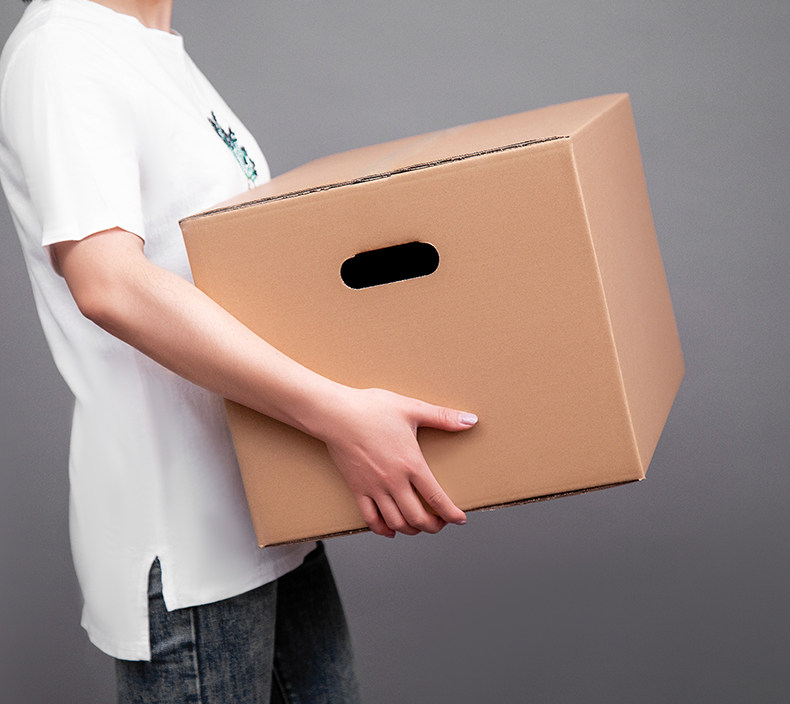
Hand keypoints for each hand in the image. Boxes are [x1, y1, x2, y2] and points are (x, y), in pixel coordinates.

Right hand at [319, 387, 477, 537]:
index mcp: (411, 464)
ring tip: (419, 526)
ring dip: (411, 529)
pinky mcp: (357, 488)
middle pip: (417, 518)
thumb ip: (443, 417)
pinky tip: (390, 530)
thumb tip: (471, 420)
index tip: (460, 520)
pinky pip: (370, 518)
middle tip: (440, 524)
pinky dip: (382, 529)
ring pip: (396, 522)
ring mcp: (374, 488)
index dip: (451, 514)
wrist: (336, 414)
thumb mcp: (412, 408)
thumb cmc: (372, 408)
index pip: (436, 499)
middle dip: (433, 526)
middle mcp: (393, 481)